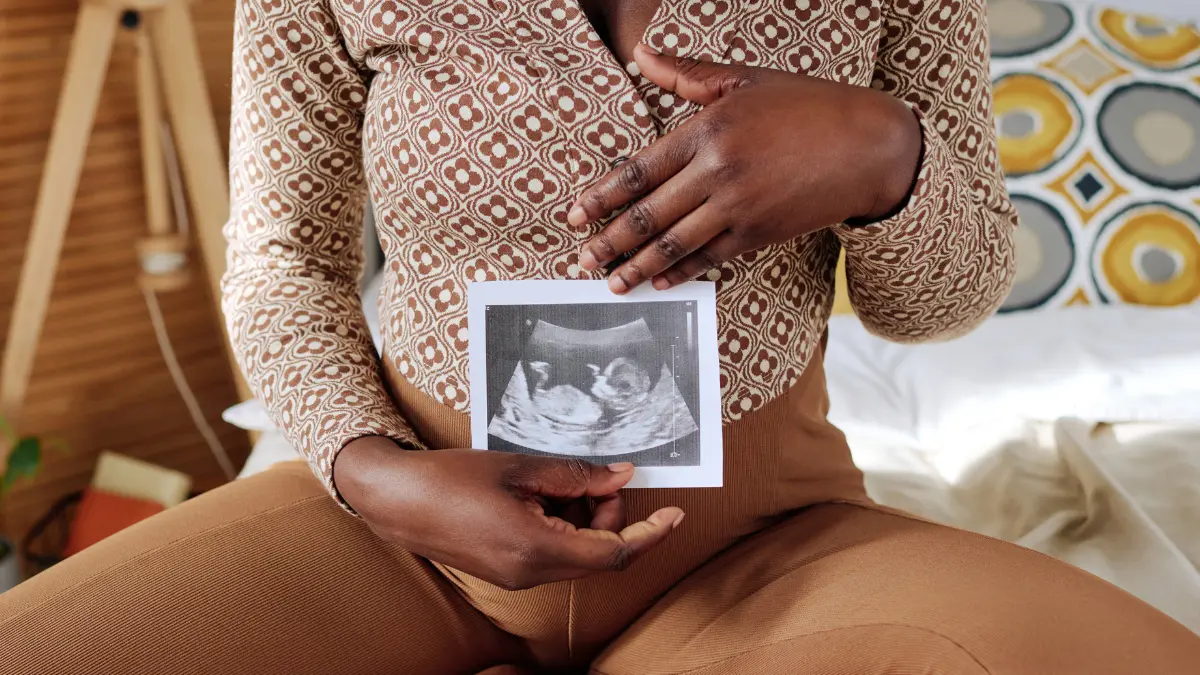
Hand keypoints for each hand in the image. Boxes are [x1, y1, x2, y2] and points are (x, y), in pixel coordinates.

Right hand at [333, 436, 683, 590]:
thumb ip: (577, 475)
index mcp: (537, 548)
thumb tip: (623, 476)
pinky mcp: (506, 572)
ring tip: (555, 479)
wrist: (395, 499)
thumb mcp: (521, 467)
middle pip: (598, 553)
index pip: (613, 552)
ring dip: (584, 518)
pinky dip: (562, 525)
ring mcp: (517, 578)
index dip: (650, 535)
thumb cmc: (451, 478)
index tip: (676, 516)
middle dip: (609, 514)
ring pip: (576, 553)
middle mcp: (530, 573)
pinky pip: (553, 554)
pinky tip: (541, 495)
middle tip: (597, 475)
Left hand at [570, 44, 922, 293]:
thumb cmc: (807, 106)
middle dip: (609, 242)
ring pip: (674, 244)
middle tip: (580, 261)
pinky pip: (711, 258)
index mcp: (708, 130)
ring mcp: (739, 206)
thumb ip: (687, 75)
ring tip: (611, 283)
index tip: (575, 216)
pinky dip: (683, 272)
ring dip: (637, 267)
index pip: (639, 171)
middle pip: (649, 215)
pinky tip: (661, 282)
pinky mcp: (760, 233)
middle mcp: (717, 172)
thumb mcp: (746, 81)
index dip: (602, 198)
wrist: (869, 146)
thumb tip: (639, 53)